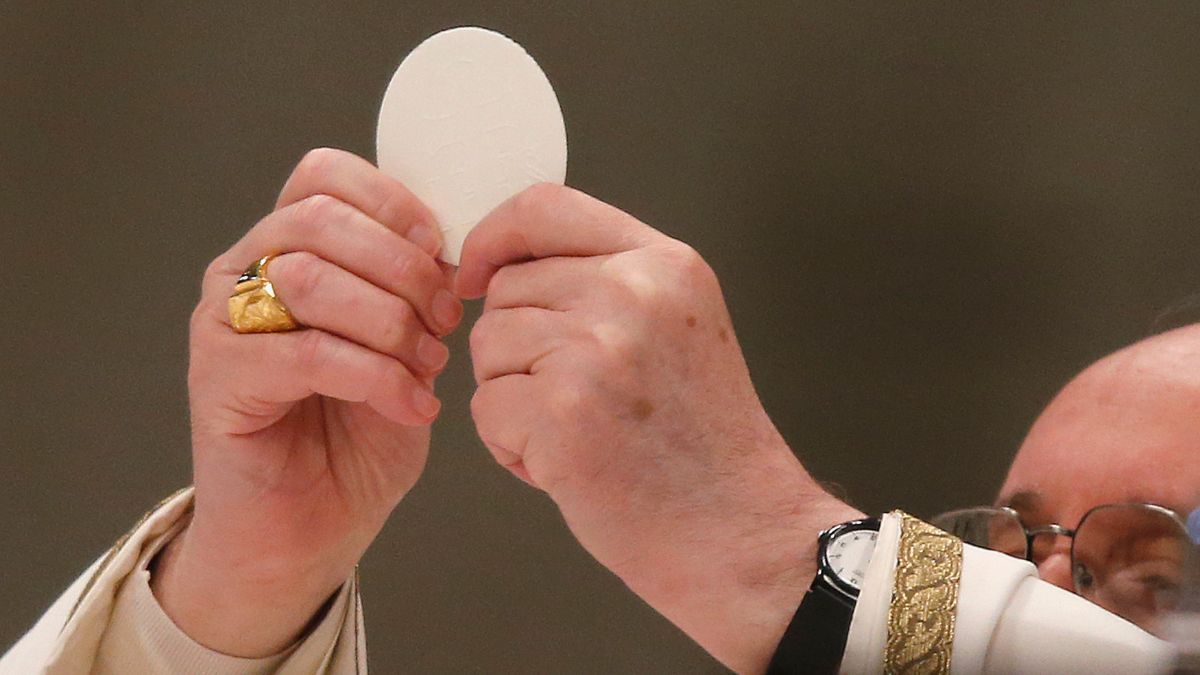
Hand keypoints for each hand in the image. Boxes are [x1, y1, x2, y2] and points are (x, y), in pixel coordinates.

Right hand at [153, 148, 462, 655]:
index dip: (391, 201)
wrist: (306, 531)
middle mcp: (245, 272)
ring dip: (388, 322)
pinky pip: (303, 352)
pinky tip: (410, 405)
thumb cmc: (357, 438)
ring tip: (427, 367)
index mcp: (289, 248)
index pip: (324, 176)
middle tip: (445, 319)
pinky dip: (373, 376)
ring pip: (307, 277)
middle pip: (319, 218)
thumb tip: (454, 255)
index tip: (441, 248)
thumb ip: (416, 293)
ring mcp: (223, 322)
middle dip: (401, 266)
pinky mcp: (219, 378)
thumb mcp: (405, 348)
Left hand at [458, 184, 860, 672]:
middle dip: (515, 348)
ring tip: (577, 433)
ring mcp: (597, 350)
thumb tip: (504, 265)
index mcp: (665, 264)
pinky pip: (487, 409)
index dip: (493, 237)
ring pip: (488, 348)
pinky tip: (567, 465)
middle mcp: (632, 293)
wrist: (740, 530)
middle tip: (573, 399)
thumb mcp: (678, 327)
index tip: (476, 274)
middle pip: (505, 290)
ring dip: (512, 398)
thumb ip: (606, 282)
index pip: (544, 207)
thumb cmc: (703, 445)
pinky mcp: (562, 411)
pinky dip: (511, 447)